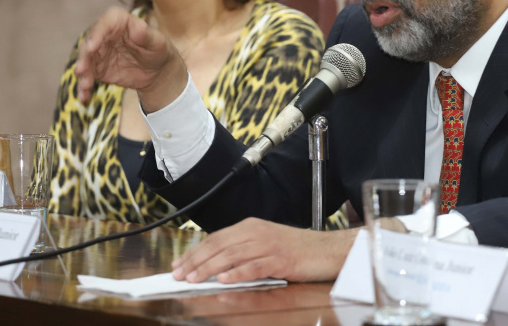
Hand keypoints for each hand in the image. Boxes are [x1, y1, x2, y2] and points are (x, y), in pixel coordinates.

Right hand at [74, 7, 187, 111]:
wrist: (156, 71)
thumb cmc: (158, 50)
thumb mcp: (157, 42)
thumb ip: (147, 35)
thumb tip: (138, 26)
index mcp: (120, 22)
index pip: (106, 22)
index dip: (97, 33)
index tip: (92, 47)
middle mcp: (104, 34)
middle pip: (89, 42)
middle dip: (84, 56)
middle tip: (82, 69)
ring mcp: (98, 52)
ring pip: (85, 60)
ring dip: (83, 73)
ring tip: (85, 85)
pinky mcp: (96, 68)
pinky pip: (87, 76)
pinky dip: (84, 87)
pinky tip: (84, 97)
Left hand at [171, 218, 358, 283]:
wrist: (328, 249)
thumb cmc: (298, 250)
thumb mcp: (266, 243)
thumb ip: (243, 250)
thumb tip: (215, 264)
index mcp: (251, 226)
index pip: (216, 238)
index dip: (195, 251)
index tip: (179, 264)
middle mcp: (257, 232)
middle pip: (220, 245)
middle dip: (196, 260)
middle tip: (179, 274)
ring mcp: (269, 245)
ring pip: (232, 255)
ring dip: (210, 268)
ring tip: (194, 278)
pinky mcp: (281, 260)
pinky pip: (255, 266)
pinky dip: (238, 273)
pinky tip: (225, 280)